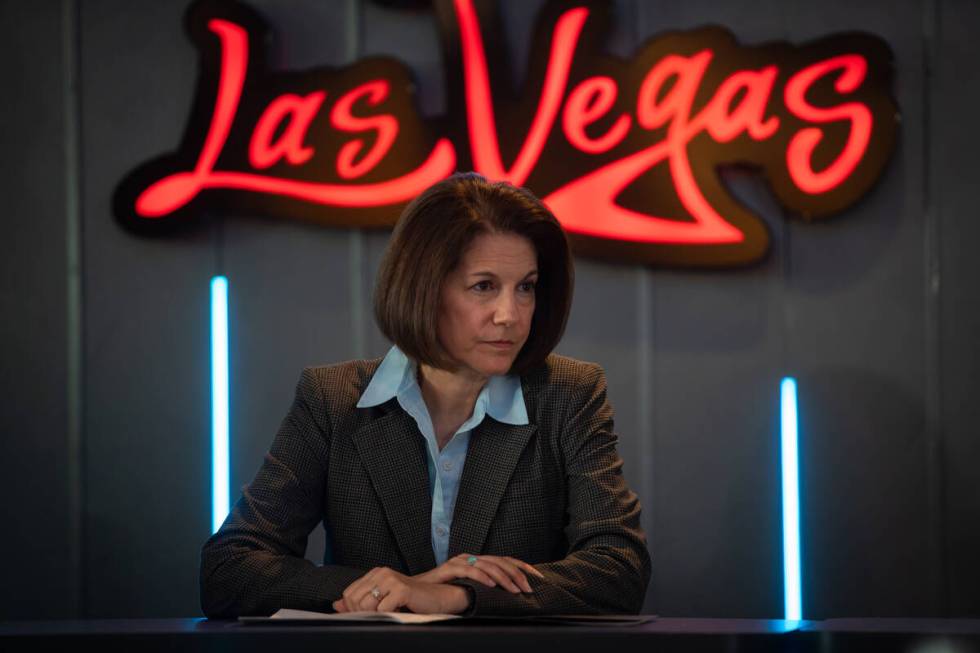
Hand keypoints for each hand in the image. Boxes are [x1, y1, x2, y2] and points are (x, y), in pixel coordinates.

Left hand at [333, 567, 470, 613]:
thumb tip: (336, 605)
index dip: (354, 609)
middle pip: (355, 601)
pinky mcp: (401, 589)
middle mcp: (381, 572)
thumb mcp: (382, 600)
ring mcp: (391, 579)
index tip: (369, 614)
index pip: (349, 594)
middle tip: (382, 615)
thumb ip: (359, 601)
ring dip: (377, 616)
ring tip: (391, 612)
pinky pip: (383, 610)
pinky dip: (390, 616)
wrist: (438, 598)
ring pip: (366, 606)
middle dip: (364, 614)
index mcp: (375, 573)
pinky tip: (400, 611)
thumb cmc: (411, 600)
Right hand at [415, 553, 544, 593]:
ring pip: (488, 565)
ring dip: (504, 578)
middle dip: (518, 574)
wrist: (416, 591)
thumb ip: (484, 589)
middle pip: (500, 561)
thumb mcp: (468, 589)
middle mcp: (471, 557)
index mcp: (477, 561)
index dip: (523, 566)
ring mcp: (460, 561)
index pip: (505, 560)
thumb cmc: (443, 592)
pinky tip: (492, 585)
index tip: (539, 577)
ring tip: (515, 590)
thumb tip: (508, 598)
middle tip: (530, 588)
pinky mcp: (449, 567)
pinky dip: (482, 577)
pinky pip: (469, 570)